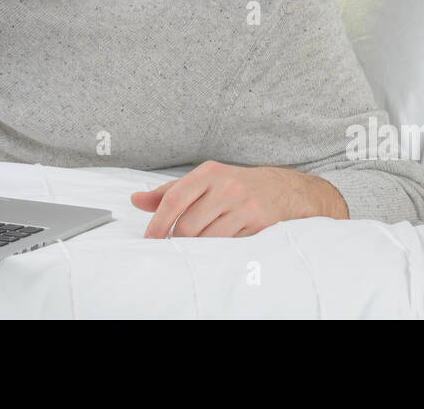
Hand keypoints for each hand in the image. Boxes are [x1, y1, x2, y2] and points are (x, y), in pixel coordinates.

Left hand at [129, 161, 347, 237]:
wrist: (287, 190)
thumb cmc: (237, 186)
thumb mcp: (205, 180)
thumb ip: (170, 191)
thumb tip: (136, 200)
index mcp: (208, 173)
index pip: (175, 198)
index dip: (159, 222)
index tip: (150, 238)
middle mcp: (226, 186)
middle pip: (189, 224)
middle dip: (178, 241)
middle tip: (173, 249)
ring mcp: (244, 206)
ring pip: (208, 238)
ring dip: (197, 249)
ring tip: (194, 251)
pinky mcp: (259, 224)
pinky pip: (229, 245)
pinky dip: (218, 251)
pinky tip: (216, 250)